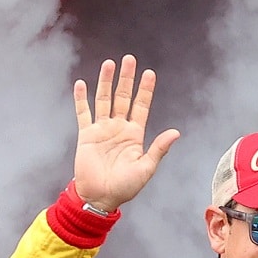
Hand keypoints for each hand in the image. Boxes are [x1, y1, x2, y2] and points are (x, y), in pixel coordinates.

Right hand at [72, 54, 180, 212]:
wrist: (99, 198)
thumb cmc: (124, 187)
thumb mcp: (146, 169)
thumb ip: (158, 149)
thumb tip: (175, 132)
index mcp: (134, 135)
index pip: (141, 106)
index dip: (145, 90)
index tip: (149, 73)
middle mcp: (118, 128)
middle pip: (123, 97)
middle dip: (126, 79)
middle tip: (129, 59)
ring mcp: (102, 130)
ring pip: (104, 100)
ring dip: (106, 82)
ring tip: (109, 64)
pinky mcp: (86, 136)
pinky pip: (83, 113)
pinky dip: (81, 99)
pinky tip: (82, 84)